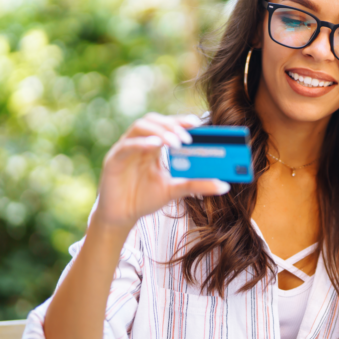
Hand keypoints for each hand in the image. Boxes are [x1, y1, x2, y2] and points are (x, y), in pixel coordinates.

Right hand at [93, 112, 228, 229]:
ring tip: (176, 143)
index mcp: (153, 147)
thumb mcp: (175, 191)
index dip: (181, 121)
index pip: (167, 125)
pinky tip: (155, 145)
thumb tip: (225, 186)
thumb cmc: (145, 199)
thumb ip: (197, 185)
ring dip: (160, 131)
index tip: (198, 123)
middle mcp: (139, 143)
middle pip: (154, 121)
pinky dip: (141, 143)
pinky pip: (126, 145)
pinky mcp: (113, 160)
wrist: (122, 217)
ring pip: (140, 127)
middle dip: (172, 125)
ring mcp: (125, 149)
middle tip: (188, 137)